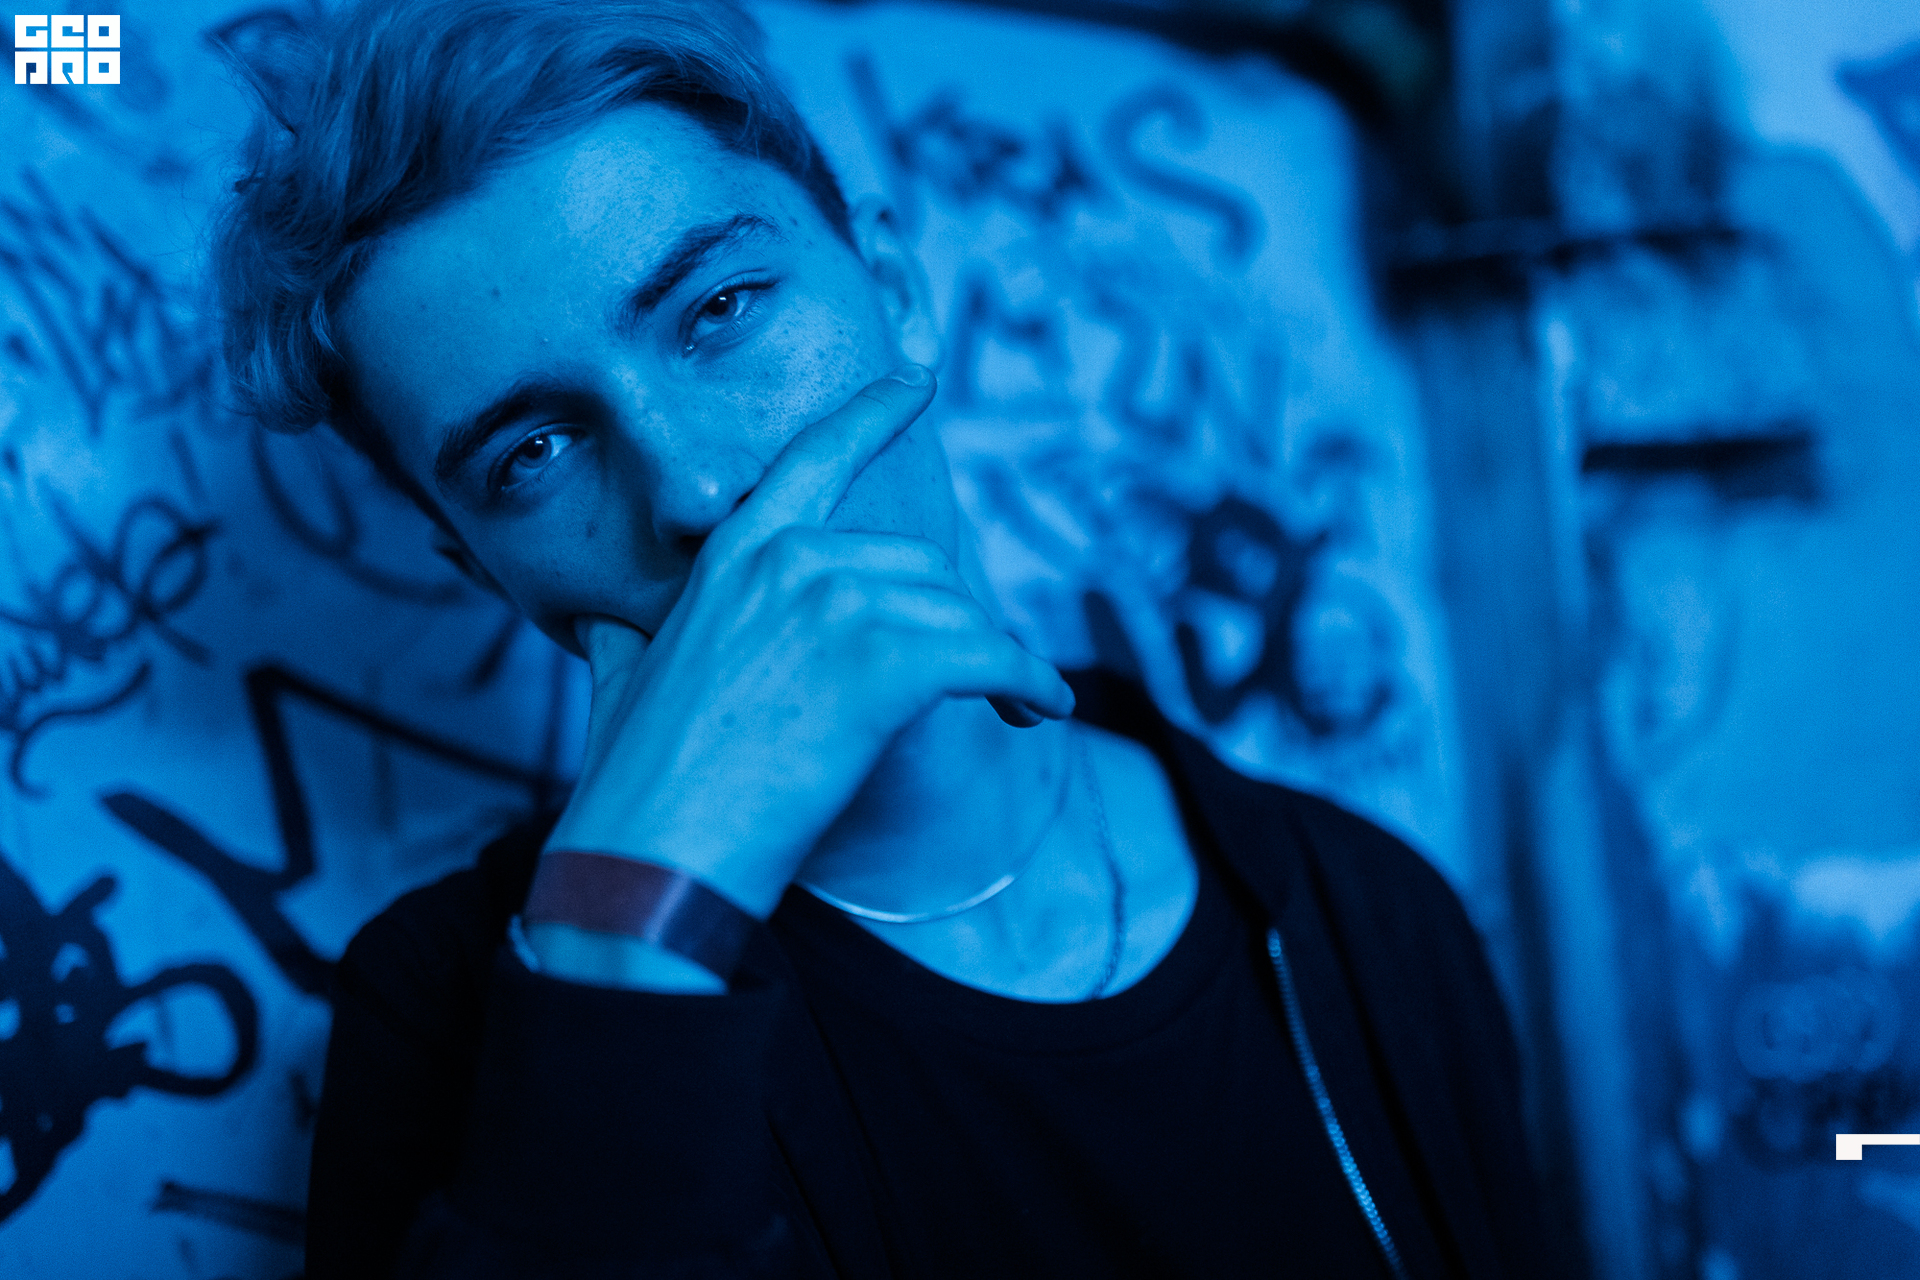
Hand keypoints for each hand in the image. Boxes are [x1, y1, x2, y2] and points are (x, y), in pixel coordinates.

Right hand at [539, 365, 1074, 928]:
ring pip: (960, 614)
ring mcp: (838, 607)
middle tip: (969, 679)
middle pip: (920, 565)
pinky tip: (1043, 710)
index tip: (917, 379)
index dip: (874, 412)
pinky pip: (996, 658)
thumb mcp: (620, 683)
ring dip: (996, 661)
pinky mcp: (885, 666)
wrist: (651, 853)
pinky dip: (1033, 684)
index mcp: (735, 556)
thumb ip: (627, 636)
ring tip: (1015, 707)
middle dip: (949, 623)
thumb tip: (608, 624)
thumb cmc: (637, 783)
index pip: (817, 458)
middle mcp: (791, 562)